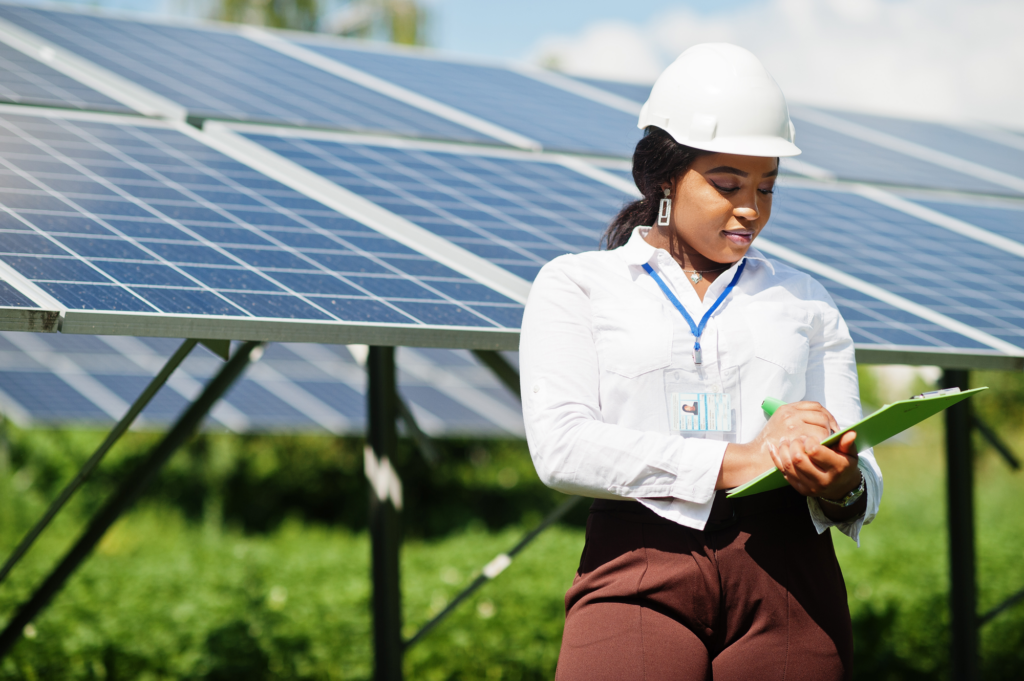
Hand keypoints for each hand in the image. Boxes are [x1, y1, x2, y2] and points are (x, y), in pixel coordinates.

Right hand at [717, 401, 840, 489]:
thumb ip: (796, 421)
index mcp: (786, 409)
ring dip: (828, 435)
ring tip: (827, 444)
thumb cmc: (767, 446)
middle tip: (834, 436)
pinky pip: (820, 436)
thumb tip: (820, 423)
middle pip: (821, 414)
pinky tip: (821, 450)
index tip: (831, 425)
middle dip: (831, 425)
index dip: (826, 415)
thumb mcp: (779, 427)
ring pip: (822, 425)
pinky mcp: (796, 436)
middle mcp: (790, 413)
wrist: (754, 458)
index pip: (814, 406)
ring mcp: (793, 424)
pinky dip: (824, 443)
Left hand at [769, 430, 863, 516]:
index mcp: (837, 469)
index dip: (809, 441)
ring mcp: (810, 486)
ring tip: (786, 440)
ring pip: (789, 466)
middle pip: (798, 460)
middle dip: (795, 445)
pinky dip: (776, 458)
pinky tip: (774, 447)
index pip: (815, 452)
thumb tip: (850, 433)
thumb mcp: (850, 454)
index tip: (810, 437)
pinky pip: (783, 472)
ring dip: (784, 450)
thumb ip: (847, 443)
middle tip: (797, 438)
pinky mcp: (800, 489)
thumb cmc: (844, 464)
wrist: (840, 487)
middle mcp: (823, 480)